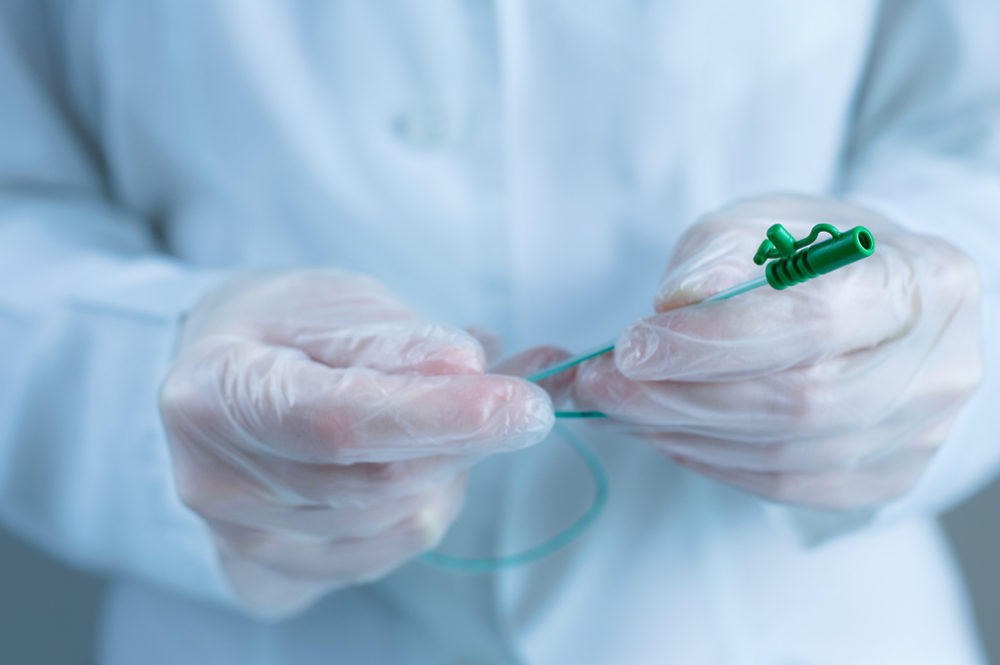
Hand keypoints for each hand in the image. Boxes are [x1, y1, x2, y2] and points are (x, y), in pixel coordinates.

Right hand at [160, 271, 557, 614]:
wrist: (225, 377)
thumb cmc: (281, 329)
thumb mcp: (335, 302)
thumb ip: (395, 338)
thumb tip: (468, 369)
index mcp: (216, 393)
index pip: (340, 423)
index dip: (439, 417)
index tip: (522, 404)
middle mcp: (218, 481)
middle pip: (377, 483)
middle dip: (467, 439)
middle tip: (517, 396)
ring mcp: (244, 538)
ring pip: (396, 521)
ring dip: (453, 465)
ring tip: (453, 411)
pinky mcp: (278, 572)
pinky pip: (389, 551)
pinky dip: (429, 500)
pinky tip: (423, 456)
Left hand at [574, 195, 982, 509]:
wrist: (881, 303)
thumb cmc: (819, 255)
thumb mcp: (766, 224)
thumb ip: (719, 254)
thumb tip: (674, 303)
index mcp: (925, 282)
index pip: (813, 321)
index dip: (712, 340)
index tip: (630, 345)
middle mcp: (938, 367)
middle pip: (797, 401)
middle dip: (679, 397)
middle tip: (599, 385)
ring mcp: (918, 435)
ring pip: (784, 454)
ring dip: (682, 433)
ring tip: (618, 405)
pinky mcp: (883, 477)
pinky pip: (783, 485)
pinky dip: (710, 460)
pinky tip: (666, 430)